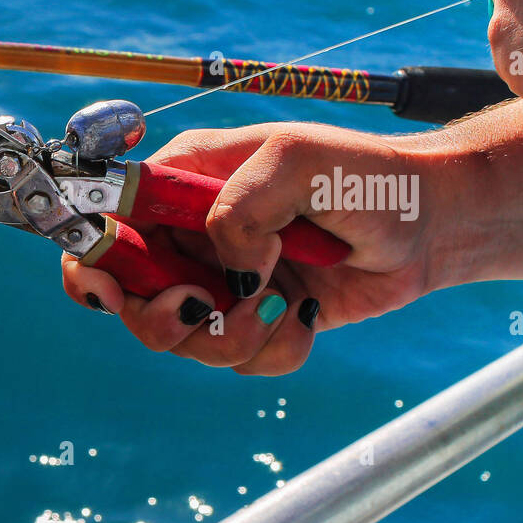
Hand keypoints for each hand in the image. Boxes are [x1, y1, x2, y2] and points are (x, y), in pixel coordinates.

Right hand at [61, 122, 449, 374]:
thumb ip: (237, 210)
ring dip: (230, 337)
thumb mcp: (294, 162)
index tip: (114, 290)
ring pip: (182, 341)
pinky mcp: (254, 320)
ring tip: (282, 307)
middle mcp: (190, 237)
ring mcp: (221, 282)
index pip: (104, 223)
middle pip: (127, 300)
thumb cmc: (363, 175)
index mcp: (181, 184)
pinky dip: (272, 350)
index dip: (92, 261)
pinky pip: (236, 360)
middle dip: (162, 317)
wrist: (430, 225)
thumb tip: (224, 276)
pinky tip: (307, 317)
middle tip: (203, 306)